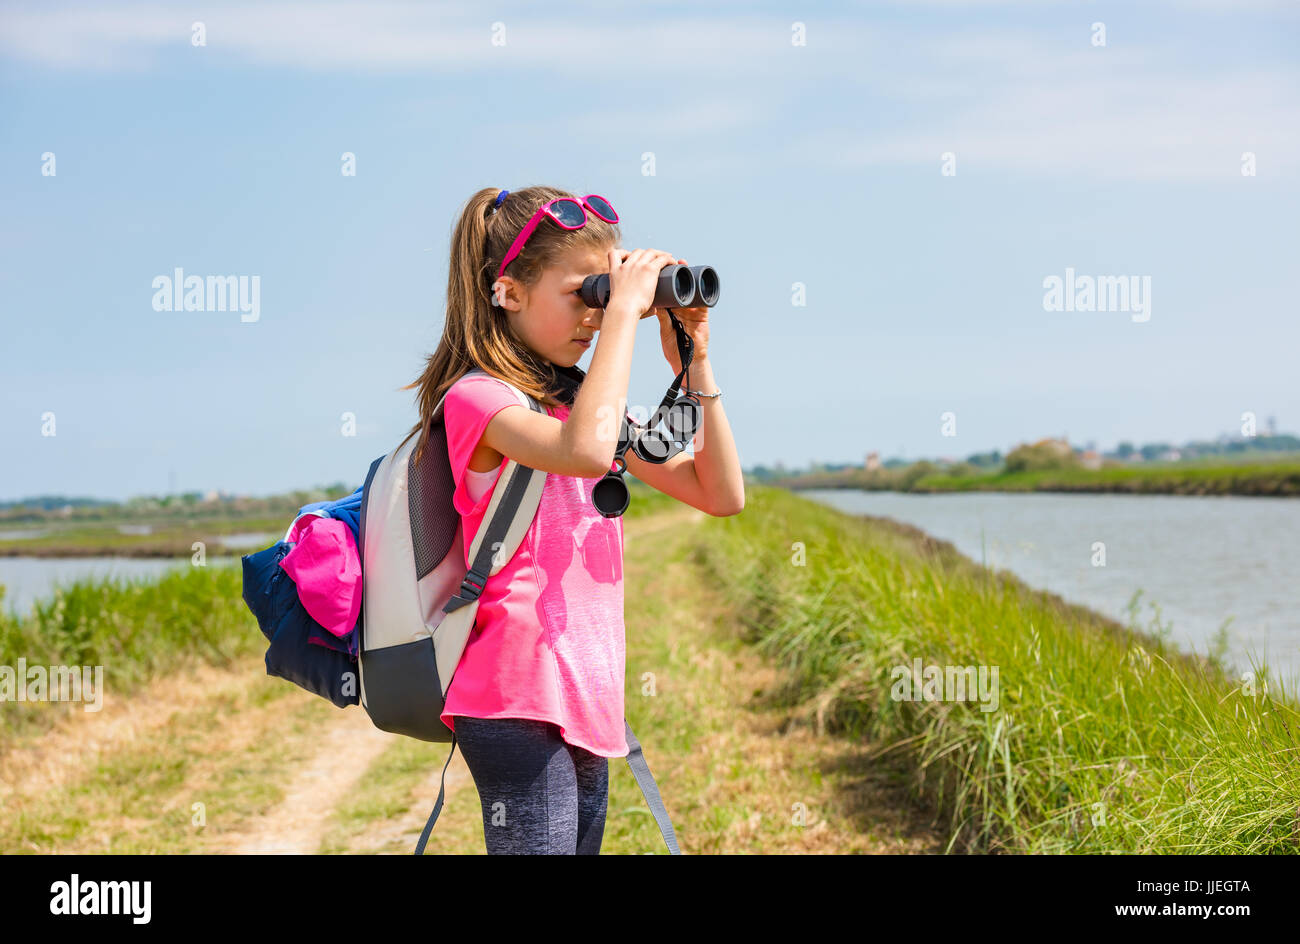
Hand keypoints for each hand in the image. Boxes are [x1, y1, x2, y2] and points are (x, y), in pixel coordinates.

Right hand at [607, 247, 679, 318]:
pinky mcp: (649, 269)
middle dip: (647, 254)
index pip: (615, 253)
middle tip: (655, 260)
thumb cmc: (622, 311)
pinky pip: (662, 258)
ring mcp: (637, 266)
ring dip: (660, 254)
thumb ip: (633, 303)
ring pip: (651, 252)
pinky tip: (672, 262)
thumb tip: (653, 311)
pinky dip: (669, 259)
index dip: (624, 253)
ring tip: (667, 259)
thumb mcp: (620, 301)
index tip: (630, 258)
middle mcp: (626, 265)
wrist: (623, 309)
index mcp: (615, 271)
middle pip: (638, 252)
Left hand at [650, 257, 709, 372]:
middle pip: (682, 288)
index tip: (661, 270)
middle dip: (680, 274)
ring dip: (691, 278)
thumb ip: (663, 317)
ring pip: (693, 291)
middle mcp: (684, 308)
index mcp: (673, 311)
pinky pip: (704, 301)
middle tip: (676, 261)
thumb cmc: (673, 348)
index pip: (670, 292)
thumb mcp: (665, 330)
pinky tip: (700, 281)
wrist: (686, 361)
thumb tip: (656, 304)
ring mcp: (694, 311)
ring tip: (686, 266)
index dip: (667, 282)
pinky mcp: (703, 316)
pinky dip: (703, 292)